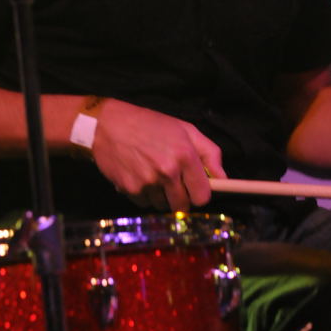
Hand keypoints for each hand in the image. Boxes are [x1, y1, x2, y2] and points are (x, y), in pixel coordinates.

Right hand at [91, 99, 225, 211]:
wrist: (107, 124)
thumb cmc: (149, 124)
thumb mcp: (184, 129)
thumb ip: (209, 153)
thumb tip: (223, 179)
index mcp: (185, 155)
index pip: (203, 196)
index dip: (199, 194)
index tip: (194, 189)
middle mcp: (168, 171)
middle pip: (183, 206)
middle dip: (180, 198)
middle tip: (172, 181)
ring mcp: (148, 182)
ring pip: (163, 206)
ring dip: (161, 196)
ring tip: (153, 174)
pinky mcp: (130, 189)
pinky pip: (145, 204)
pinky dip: (144, 195)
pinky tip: (139, 176)